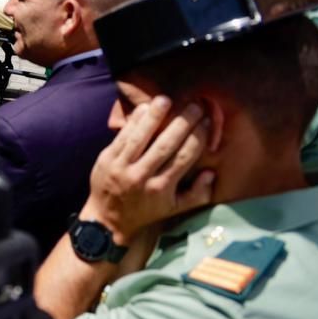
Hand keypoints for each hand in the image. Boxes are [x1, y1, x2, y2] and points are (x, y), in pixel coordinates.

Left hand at [83, 96, 216, 244]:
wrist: (106, 218)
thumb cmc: (146, 211)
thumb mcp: (175, 209)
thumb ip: (197, 194)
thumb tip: (211, 172)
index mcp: (162, 188)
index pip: (184, 157)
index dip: (197, 138)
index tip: (206, 122)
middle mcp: (142, 176)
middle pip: (165, 145)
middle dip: (182, 123)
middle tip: (194, 105)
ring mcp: (122, 166)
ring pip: (141, 137)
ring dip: (155, 117)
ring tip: (167, 99)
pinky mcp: (106, 158)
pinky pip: (122, 136)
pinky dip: (134, 122)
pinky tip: (145, 108)